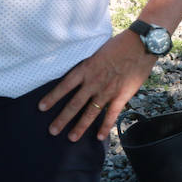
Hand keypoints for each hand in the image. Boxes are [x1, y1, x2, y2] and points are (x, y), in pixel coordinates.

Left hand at [40, 31, 154, 140]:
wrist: (140, 44)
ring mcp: (107, 90)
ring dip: (80, 126)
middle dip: (62, 118)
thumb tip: (81, 72)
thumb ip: (89, 65)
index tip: (41, 108)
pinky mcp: (121, 96)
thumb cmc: (119, 44)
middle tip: (52, 131)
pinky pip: (111, 114)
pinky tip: (99, 137)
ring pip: (90, 112)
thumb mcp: (97, 51)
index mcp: (86, 69)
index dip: (52, 97)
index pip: (64, 85)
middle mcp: (93, 82)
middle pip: (74, 103)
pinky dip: (105, 127)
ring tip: (71, 138)